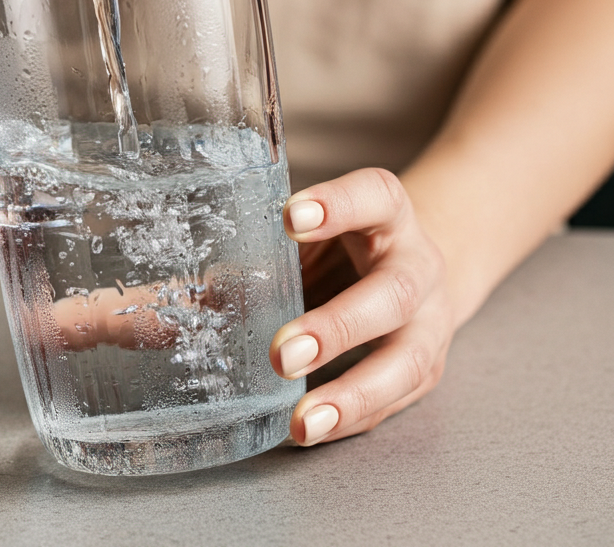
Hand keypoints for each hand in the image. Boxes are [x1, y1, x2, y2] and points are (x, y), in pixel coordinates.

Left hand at [271, 168, 453, 445]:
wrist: (415, 265)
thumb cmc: (345, 242)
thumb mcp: (315, 228)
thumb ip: (269, 247)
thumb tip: (197, 291)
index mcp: (388, 212)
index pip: (373, 196)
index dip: (338, 205)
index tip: (290, 215)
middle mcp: (417, 265)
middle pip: (393, 294)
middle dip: (338, 327)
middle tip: (282, 354)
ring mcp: (429, 320)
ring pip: (406, 360)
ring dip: (352, 394)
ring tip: (304, 420)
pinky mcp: (426, 367)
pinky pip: (395, 400)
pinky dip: (352, 418)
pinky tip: (315, 430)